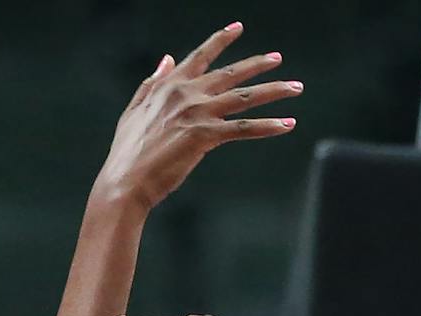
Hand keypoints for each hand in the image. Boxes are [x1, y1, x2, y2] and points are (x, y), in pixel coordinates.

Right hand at [97, 22, 300, 212]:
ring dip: (274, 91)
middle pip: (231, 73)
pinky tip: (287, 125)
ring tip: (295, 88)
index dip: (220, 40)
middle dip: (258, 65)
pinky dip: (268, 126)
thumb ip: (152, 83)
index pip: (200, 55)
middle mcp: (187, 93)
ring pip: (245, 96)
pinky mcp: (206, 136)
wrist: (125, 183)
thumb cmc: (127, 155)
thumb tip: (166, 59)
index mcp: (169, 85)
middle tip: (278, 59)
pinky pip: (244, 128)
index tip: (237, 27)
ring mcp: (198, 113)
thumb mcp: (133, 111)